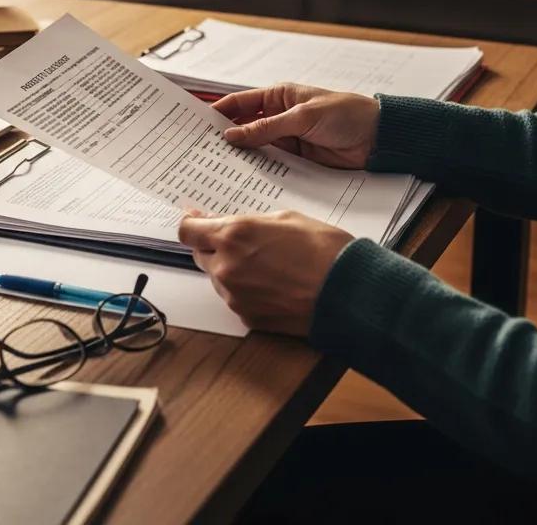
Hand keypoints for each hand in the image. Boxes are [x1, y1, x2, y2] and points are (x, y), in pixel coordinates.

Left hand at [178, 209, 352, 334]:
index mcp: (234, 235)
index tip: (195, 220)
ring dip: (231, 269)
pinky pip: (236, 299)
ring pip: (218, 279)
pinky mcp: (248, 317)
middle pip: (201, 255)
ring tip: (267, 264)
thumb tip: (228, 226)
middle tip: (241, 241)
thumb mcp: (284, 218)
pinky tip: (272, 284)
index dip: (191, 224)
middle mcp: (227, 266)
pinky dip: (246, 290)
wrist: (347, 291)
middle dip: (215, 247)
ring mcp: (235, 295)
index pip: (188, 231)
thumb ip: (248, 223)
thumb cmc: (324, 250)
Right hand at [213, 84, 379, 168]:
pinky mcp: (296, 160)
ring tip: (216, 169)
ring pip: (256, 149)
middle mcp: (279, 117)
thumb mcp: (303, 117)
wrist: (378, 139)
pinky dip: (259, 171)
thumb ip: (267, 127)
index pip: (240, 103)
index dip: (219, 112)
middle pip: (244, 128)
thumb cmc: (346, 114)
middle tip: (202, 151)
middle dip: (226, 138)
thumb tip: (232, 135)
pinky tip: (245, 179)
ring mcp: (287, 140)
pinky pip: (272, 165)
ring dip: (241, 157)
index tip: (198, 125)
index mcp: (279, 96)